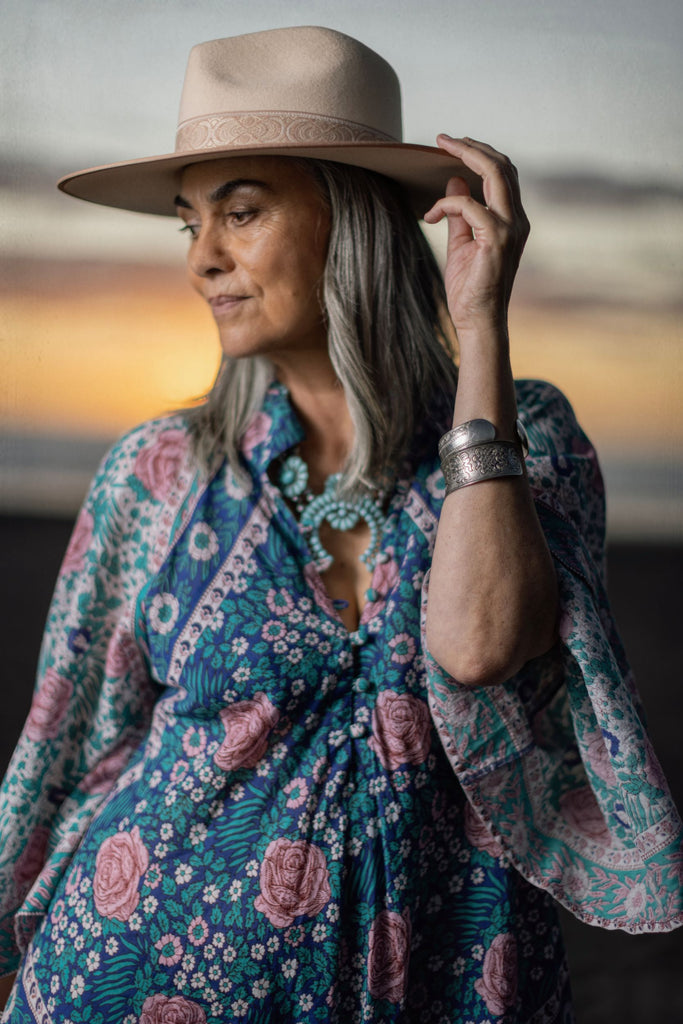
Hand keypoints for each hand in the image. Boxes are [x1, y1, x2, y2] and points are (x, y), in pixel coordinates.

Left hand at [423, 136, 529, 337]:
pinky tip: (431, 216)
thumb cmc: (470, 288)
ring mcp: (510, 229)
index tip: (451, 145)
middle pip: (502, 165)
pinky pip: (470, 206)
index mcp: (511, 220)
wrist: (477, 322)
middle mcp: (517, 220)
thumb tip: (454, 182)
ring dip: (466, 156)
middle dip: (473, 146)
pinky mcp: (497, 240)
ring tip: (441, 149)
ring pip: (495, 173)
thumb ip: (460, 213)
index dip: (479, 154)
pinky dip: (447, 204)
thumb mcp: (461, 242)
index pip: (503, 174)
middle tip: (444, 139)